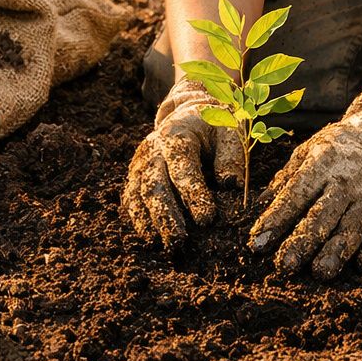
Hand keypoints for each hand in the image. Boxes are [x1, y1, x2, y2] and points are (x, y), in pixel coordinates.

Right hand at [123, 78, 242, 247]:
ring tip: (164, 245)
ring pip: (138, 194)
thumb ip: (230, 157)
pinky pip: (131, 199)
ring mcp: (140, 163)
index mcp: (177, 134)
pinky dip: (138, 219)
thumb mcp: (228, 132)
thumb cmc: (214, 128)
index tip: (207, 219)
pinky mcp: (136, 176)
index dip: (193, 193)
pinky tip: (151, 238)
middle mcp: (152, 149)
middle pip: (153, 183)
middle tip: (178, 240)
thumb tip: (230, 184)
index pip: (183, 166)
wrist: (189, 115)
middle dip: (165, 214)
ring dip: (149, 221)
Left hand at [248, 83, 361, 278]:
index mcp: (322, 163)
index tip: (256, 243)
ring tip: (320, 273)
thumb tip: (260, 204)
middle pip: (323, 214)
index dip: (275, 219)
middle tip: (284, 266)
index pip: (295, 195)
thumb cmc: (343, 147)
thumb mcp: (312, 148)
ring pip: (353, 226)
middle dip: (303, 241)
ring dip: (337, 251)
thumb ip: (287, 176)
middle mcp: (348, 180)